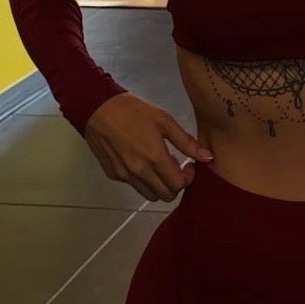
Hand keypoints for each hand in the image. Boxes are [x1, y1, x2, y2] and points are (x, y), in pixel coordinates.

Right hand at [83, 92, 212, 202]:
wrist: (96, 108)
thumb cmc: (132, 110)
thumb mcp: (164, 120)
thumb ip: (186, 142)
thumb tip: (208, 157)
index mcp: (155, 157)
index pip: (179, 185)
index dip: (188, 178)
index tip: (188, 165)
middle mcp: (139, 171)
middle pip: (166, 196)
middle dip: (175, 185)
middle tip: (175, 167)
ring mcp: (125, 175)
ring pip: (150, 195)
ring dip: (159, 186)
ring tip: (158, 165)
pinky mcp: (113, 174)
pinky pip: (134, 186)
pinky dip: (142, 180)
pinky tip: (141, 161)